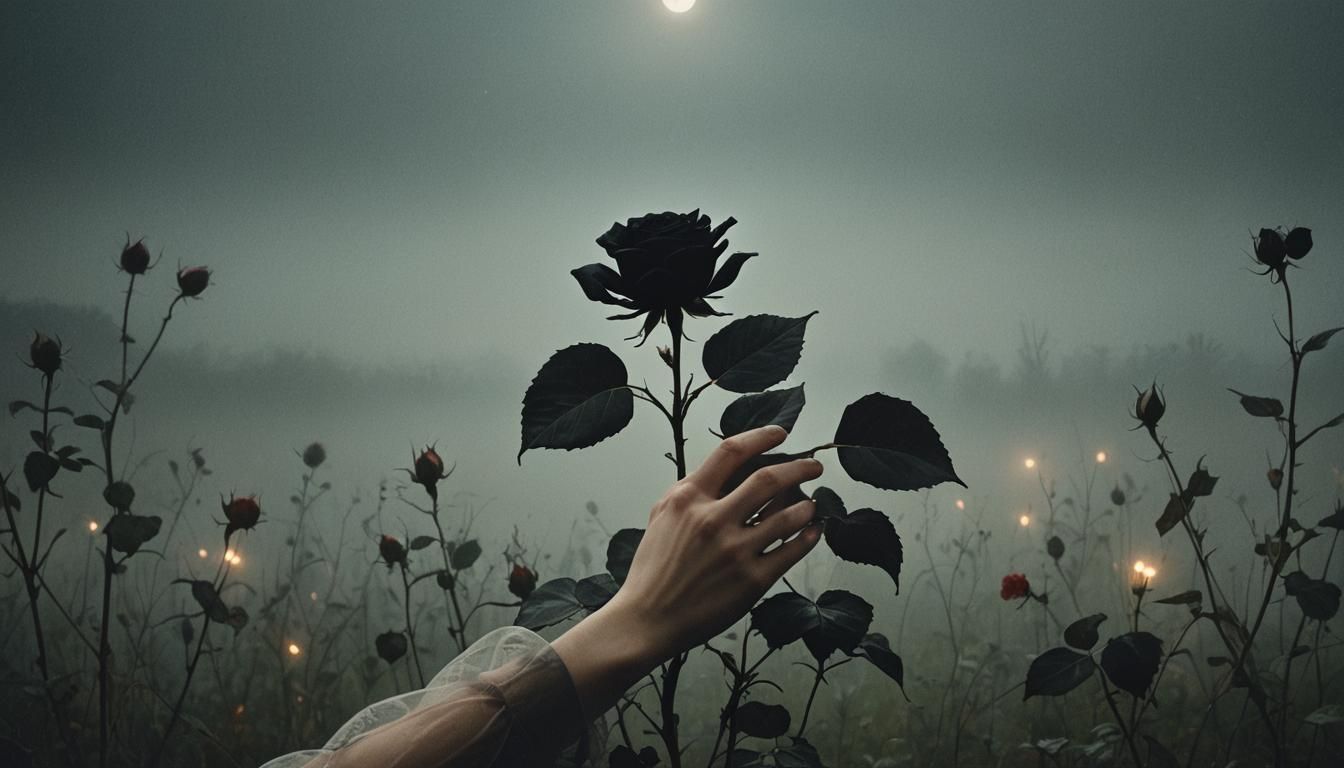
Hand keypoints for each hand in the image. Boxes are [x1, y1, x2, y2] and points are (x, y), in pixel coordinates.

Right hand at [551, 425, 822, 718]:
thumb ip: (691, 489)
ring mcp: (735, 551)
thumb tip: (726, 470)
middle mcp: (713, 519)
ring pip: (788, 515)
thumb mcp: (662, 516)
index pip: (731, 452)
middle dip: (799, 467)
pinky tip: (813, 532)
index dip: (761, 436)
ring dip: (806, 505)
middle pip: (769, 478)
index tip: (781, 434)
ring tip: (811, 504)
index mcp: (688, 499)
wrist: (647, 618)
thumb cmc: (654, 568)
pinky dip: (808, 537)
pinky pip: (792, 551)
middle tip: (814, 465)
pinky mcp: (752, 581)